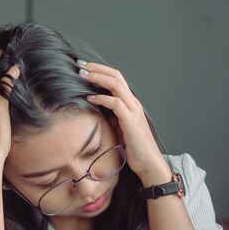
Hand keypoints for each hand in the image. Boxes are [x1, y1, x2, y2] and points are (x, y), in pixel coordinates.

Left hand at [78, 61, 170, 185]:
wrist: (149, 164)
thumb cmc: (134, 150)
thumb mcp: (119, 129)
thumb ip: (111, 117)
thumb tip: (96, 109)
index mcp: (131, 104)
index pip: (116, 79)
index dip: (100, 71)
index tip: (84, 68)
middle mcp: (134, 104)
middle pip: (116, 76)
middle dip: (97, 68)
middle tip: (79, 65)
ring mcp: (134, 111)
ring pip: (116, 85)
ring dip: (97, 78)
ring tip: (82, 75)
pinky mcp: (131, 121)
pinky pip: (116, 104)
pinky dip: (101, 99)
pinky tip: (90, 98)